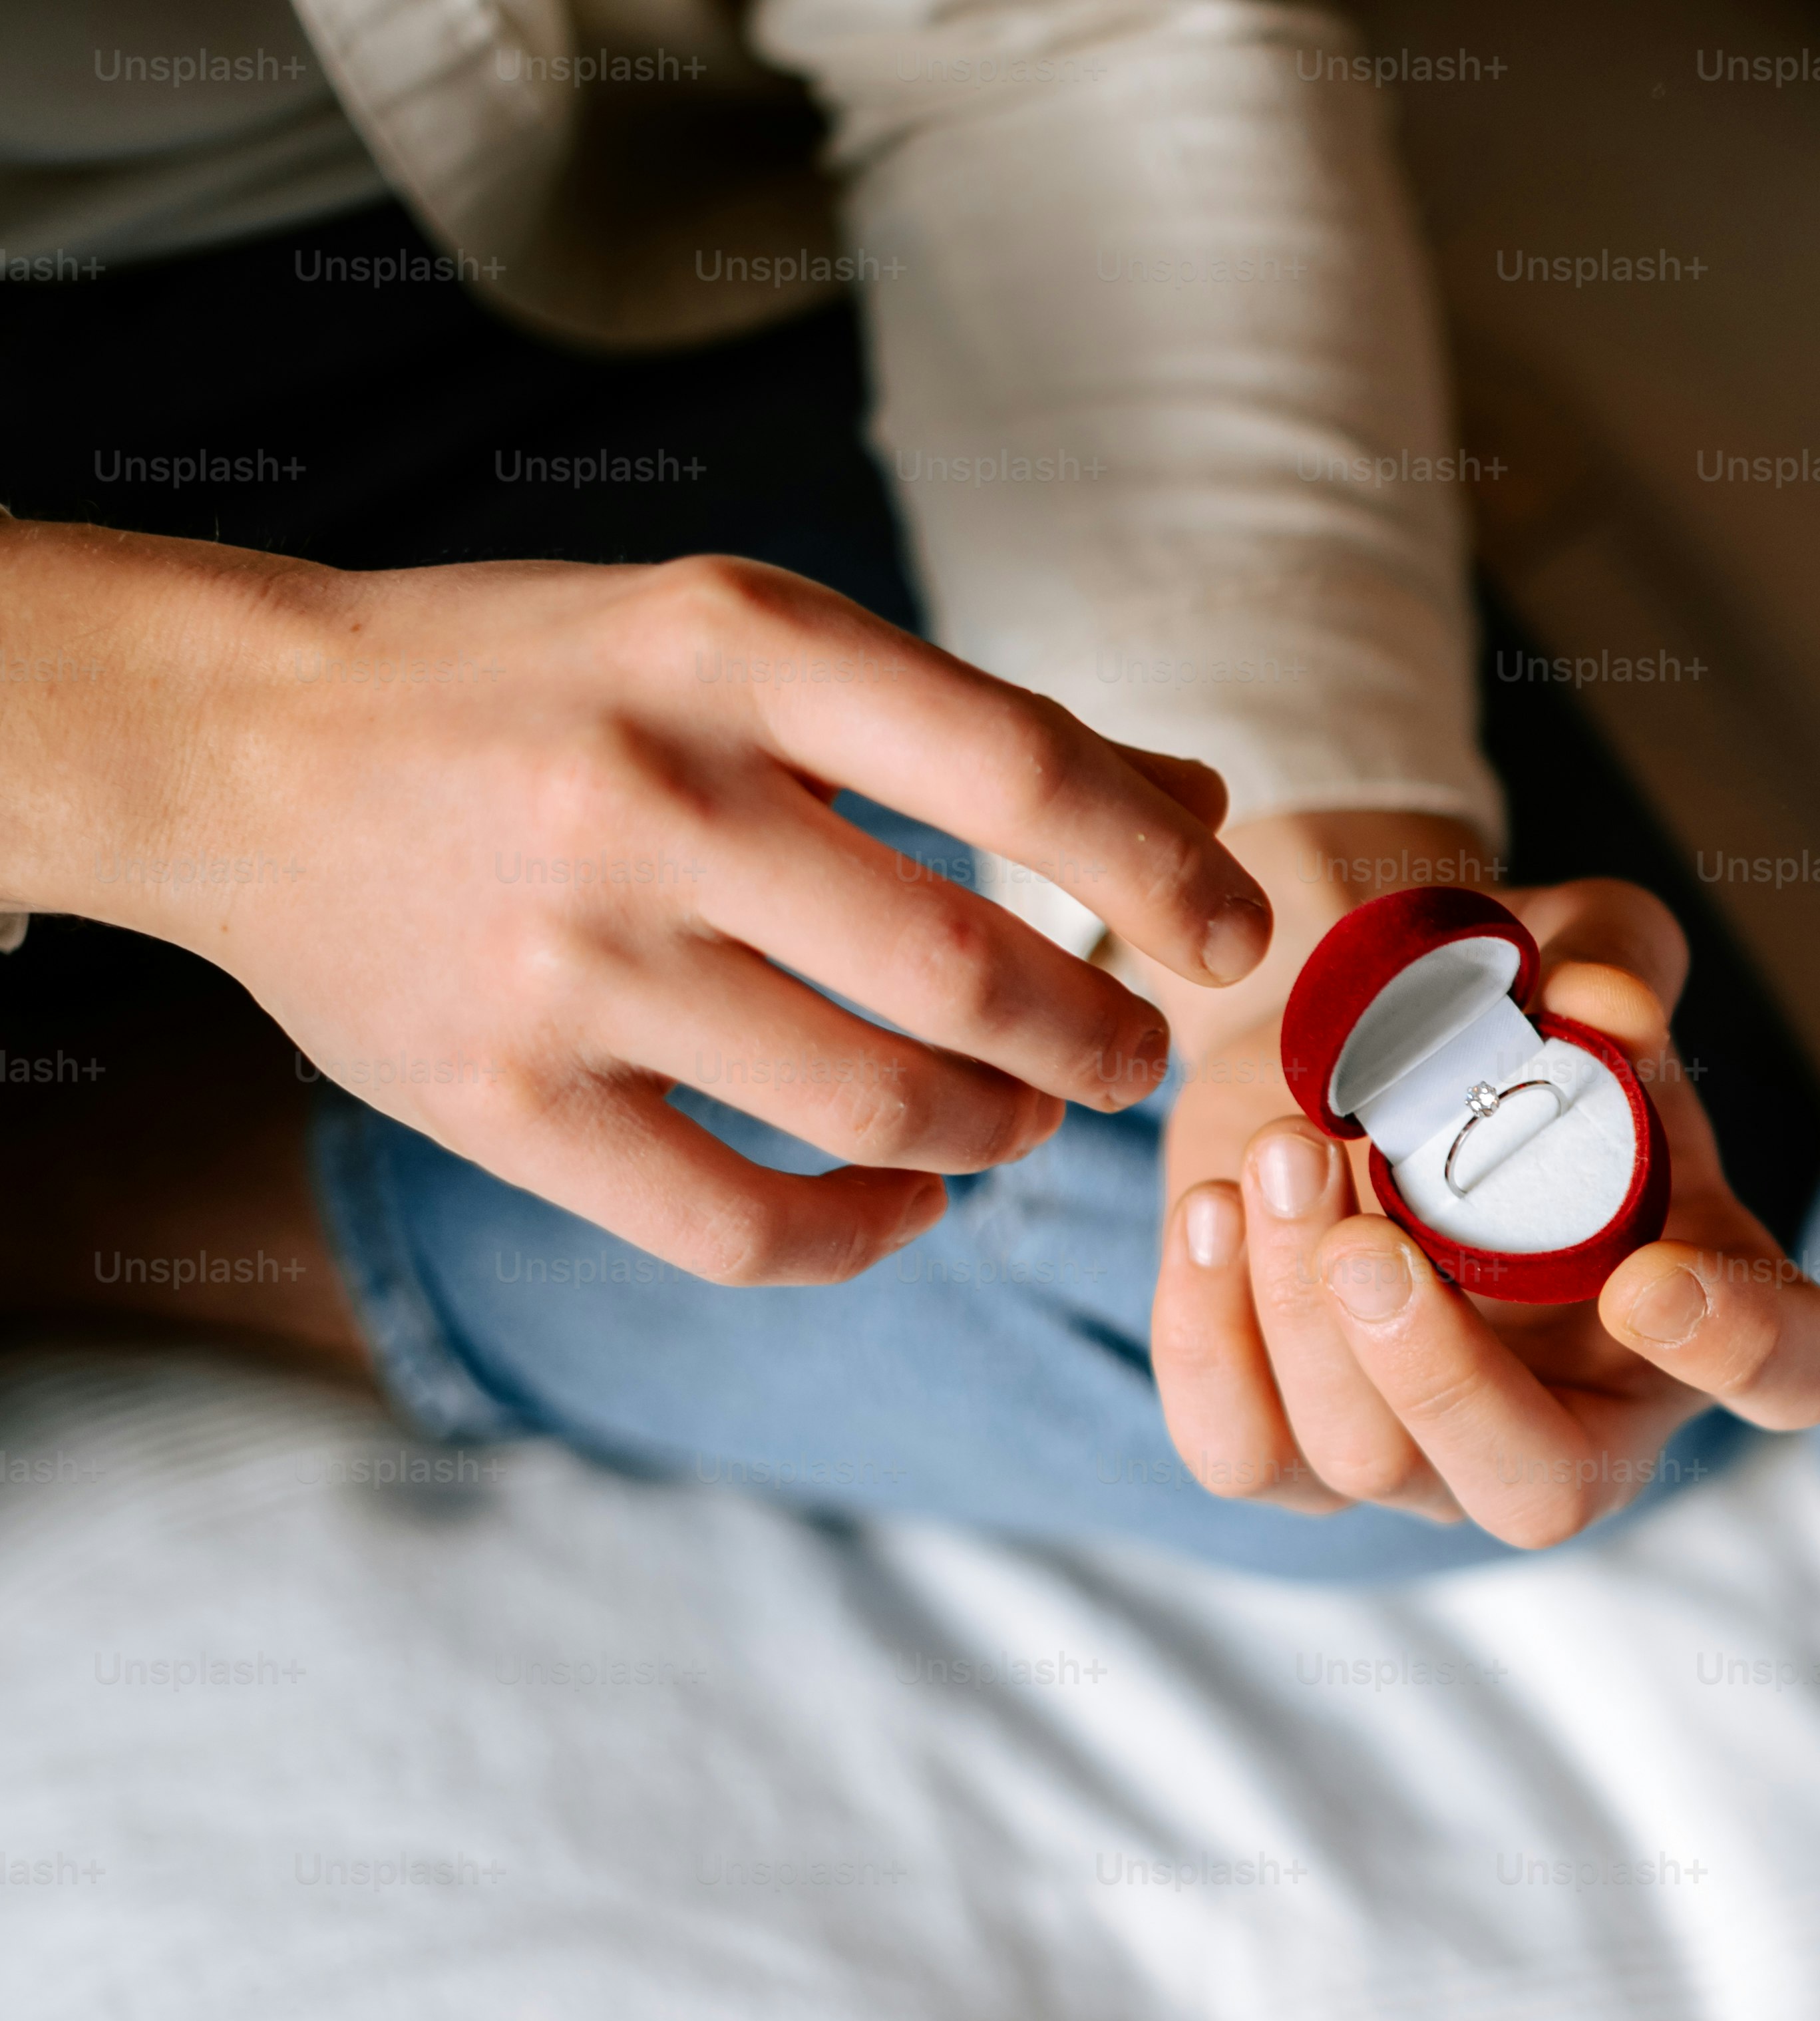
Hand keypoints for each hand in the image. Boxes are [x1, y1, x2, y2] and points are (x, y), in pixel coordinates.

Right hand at [0, 523, 1273, 1280]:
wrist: (238, 743)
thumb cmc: (548, 689)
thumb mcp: (751, 646)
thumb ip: (978, 731)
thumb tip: (1199, 805)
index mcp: (734, 646)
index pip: (1021, 769)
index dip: (1163, 872)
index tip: (1234, 937)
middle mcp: (653, 795)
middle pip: (969, 973)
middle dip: (1100, 1041)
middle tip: (1134, 1059)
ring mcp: (568, 959)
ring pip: (879, 1106)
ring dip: (1000, 1133)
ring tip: (1027, 1117)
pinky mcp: (497, 1099)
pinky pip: (743, 1225)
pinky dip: (866, 1228)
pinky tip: (910, 1195)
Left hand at [1144, 810, 1819, 1548]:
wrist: (1348, 1045)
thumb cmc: (1503, 1021)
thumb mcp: (1576, 957)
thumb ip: (1611, 965)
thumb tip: (1602, 1006)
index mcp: (1707, 1300)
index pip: (1787, 1372)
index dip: (1736, 1353)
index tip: (1648, 1280)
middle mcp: (1584, 1415)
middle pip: (1541, 1492)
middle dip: (1440, 1378)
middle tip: (1365, 1244)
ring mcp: (1433, 1458)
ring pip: (1368, 1462)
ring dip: (1299, 1307)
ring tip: (1281, 1149)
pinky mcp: (1294, 1448)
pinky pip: (1243, 1452)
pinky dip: (1207, 1331)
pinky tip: (1211, 1207)